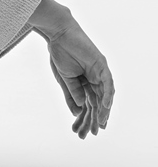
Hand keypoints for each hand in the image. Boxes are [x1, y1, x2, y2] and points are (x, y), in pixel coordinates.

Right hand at [44, 17, 114, 138]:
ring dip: (103, 109)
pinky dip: (107, 95)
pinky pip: (108, 82)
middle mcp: (95, 77)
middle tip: (94, 131)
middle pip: (99, 101)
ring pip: (105, 94)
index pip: (90, 102)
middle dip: (97, 117)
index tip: (86, 131)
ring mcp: (99, 71)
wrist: (58, 35)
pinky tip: (105, 106)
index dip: (89, 117)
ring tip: (100, 123)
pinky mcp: (101, 64)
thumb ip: (72, 94)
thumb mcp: (64, 79)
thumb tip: (80, 110)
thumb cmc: (60, 53)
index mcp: (86, 81)